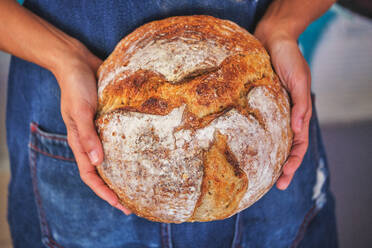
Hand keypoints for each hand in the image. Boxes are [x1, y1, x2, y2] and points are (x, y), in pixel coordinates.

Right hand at [53, 41, 131, 214]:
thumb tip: (99, 161)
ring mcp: (101, 130)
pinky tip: (143, 153)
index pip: (90, 174)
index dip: (103, 192)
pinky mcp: (110, 120)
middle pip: (103, 171)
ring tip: (141, 183)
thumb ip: (87, 135)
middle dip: (115, 188)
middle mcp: (91, 140)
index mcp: (80, 142)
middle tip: (133, 202)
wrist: (77, 62)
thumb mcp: (80, 110)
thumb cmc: (76, 86)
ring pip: (112, 157)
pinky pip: (119, 140)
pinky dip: (129, 151)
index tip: (119, 205)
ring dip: (123, 172)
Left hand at [254, 30, 311, 189]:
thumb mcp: (297, 79)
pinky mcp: (256, 102)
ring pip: (270, 138)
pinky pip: (256, 123)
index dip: (293, 162)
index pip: (298, 144)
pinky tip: (243, 147)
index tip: (284, 178)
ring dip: (267, 156)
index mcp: (298, 112)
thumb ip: (299, 104)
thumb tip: (297, 129)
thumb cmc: (288, 57)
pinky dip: (252, 137)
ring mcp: (271, 110)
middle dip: (282, 167)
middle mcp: (285, 114)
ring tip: (258, 174)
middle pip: (285, 146)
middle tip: (273, 186)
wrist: (272, 38)